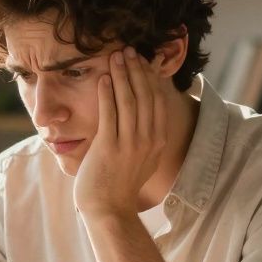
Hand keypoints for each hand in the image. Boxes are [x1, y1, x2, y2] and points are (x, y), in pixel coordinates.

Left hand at [73, 46, 167, 220]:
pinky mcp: (110, 148)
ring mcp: (130, 144)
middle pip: (145, 96)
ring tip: (116, 56)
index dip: (149, 78)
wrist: (109, 211)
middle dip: (136, 70)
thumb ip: (144, 139)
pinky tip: (104, 79)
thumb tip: (141, 118)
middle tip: (128, 50)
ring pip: (128, 101)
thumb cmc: (119, 186)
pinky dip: (108, 94)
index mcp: (157, 141)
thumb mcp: (141, 160)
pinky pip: (110, 115)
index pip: (157, 101)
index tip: (142, 61)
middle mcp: (148, 140)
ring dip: (122, 75)